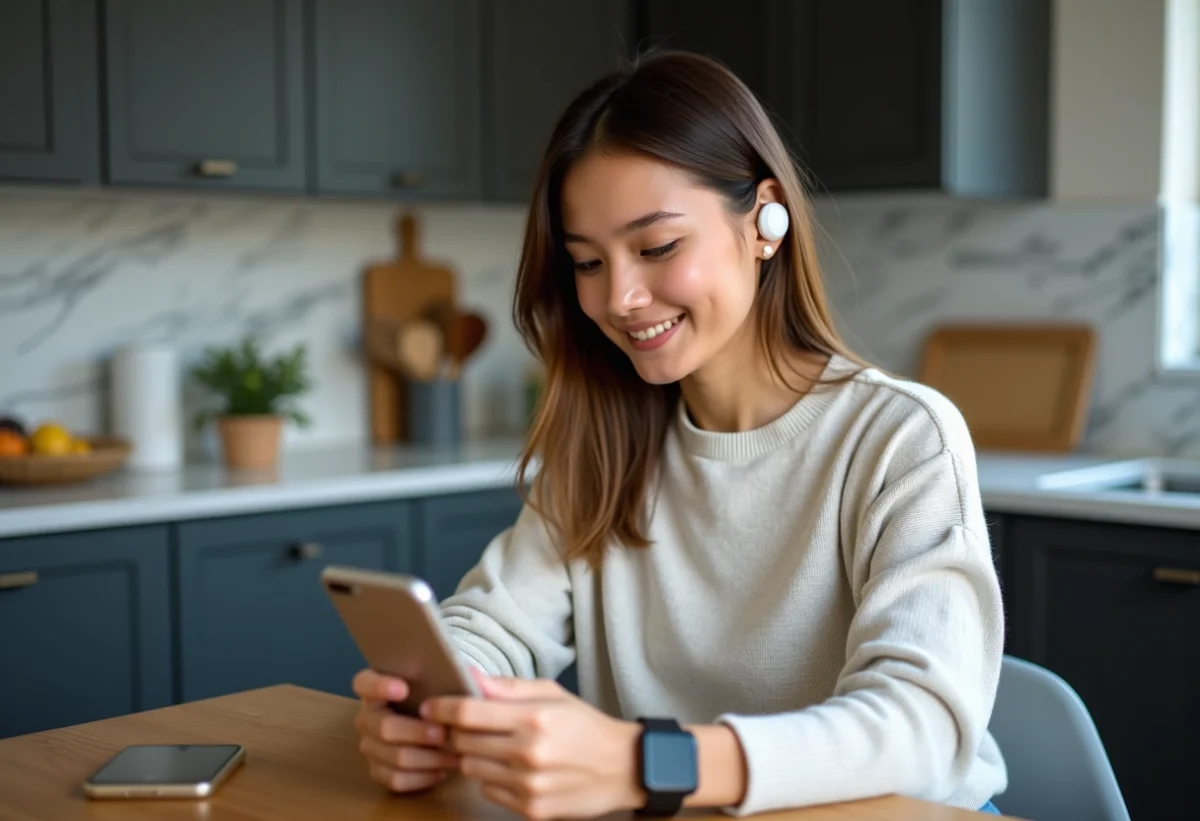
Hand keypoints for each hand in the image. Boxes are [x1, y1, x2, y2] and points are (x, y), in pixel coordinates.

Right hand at [352, 668, 460, 792]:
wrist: (440, 723)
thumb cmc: (441, 697)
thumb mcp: (448, 680)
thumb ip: (454, 674)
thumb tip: (469, 674)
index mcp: (376, 686)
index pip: (364, 683)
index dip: (379, 686)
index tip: (403, 688)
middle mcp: (368, 716)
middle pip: (384, 727)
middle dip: (417, 732)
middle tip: (443, 733)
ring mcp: (370, 745)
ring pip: (395, 757)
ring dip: (428, 758)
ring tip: (453, 755)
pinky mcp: (378, 770)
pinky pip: (397, 779)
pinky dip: (423, 777)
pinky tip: (442, 770)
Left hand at [422, 671, 643, 820]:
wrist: (624, 768)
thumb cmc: (585, 726)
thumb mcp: (552, 693)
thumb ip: (507, 687)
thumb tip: (469, 673)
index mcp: (533, 718)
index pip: (468, 712)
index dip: (441, 708)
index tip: (430, 706)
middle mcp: (528, 754)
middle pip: (462, 743)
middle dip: (453, 732)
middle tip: (459, 725)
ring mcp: (528, 786)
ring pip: (470, 769)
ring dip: (472, 756)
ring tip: (491, 746)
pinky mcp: (531, 811)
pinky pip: (489, 792)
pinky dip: (491, 779)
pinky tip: (510, 768)